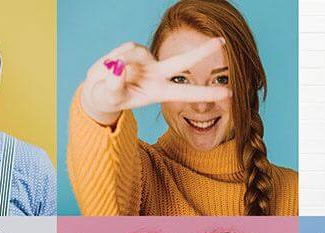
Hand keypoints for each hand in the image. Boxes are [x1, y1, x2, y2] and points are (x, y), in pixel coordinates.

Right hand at [78, 38, 229, 125]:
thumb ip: (115, 85)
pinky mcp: (135, 50)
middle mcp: (156, 74)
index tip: (227, 93)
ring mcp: (146, 61)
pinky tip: (107, 66)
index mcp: (156, 92)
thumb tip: (120, 66)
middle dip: (201, 51)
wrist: (97, 91)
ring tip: (105, 77)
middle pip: (181, 61)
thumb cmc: (106, 99)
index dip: (204, 93)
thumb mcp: (109, 97)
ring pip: (135, 54)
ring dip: (117, 63)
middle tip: (222, 41)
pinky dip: (113, 58)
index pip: (184, 92)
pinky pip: (126, 49)